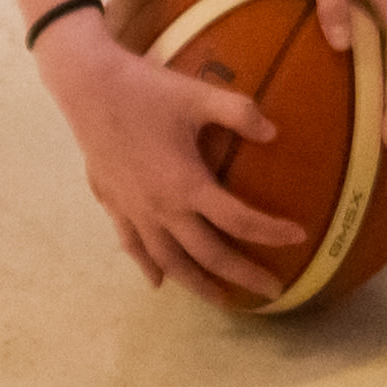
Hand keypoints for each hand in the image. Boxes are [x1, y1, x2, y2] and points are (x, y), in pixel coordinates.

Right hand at [37, 14, 302, 299]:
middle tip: (272, 290)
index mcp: (187, 184)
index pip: (237, 220)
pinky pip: (133, 246)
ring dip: (198, 284)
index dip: (270, 232)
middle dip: (243, 275)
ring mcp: (134, 212)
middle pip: (208, 254)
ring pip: (170, 262)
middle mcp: (161, 209)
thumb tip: (275, 132)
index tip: (298, 238)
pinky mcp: (114, 205)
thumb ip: (239, 112)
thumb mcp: (198, 95)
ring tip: (221, 299)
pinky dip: (149, 267)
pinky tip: (158, 281)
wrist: (87, 87)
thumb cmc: (146, 90)